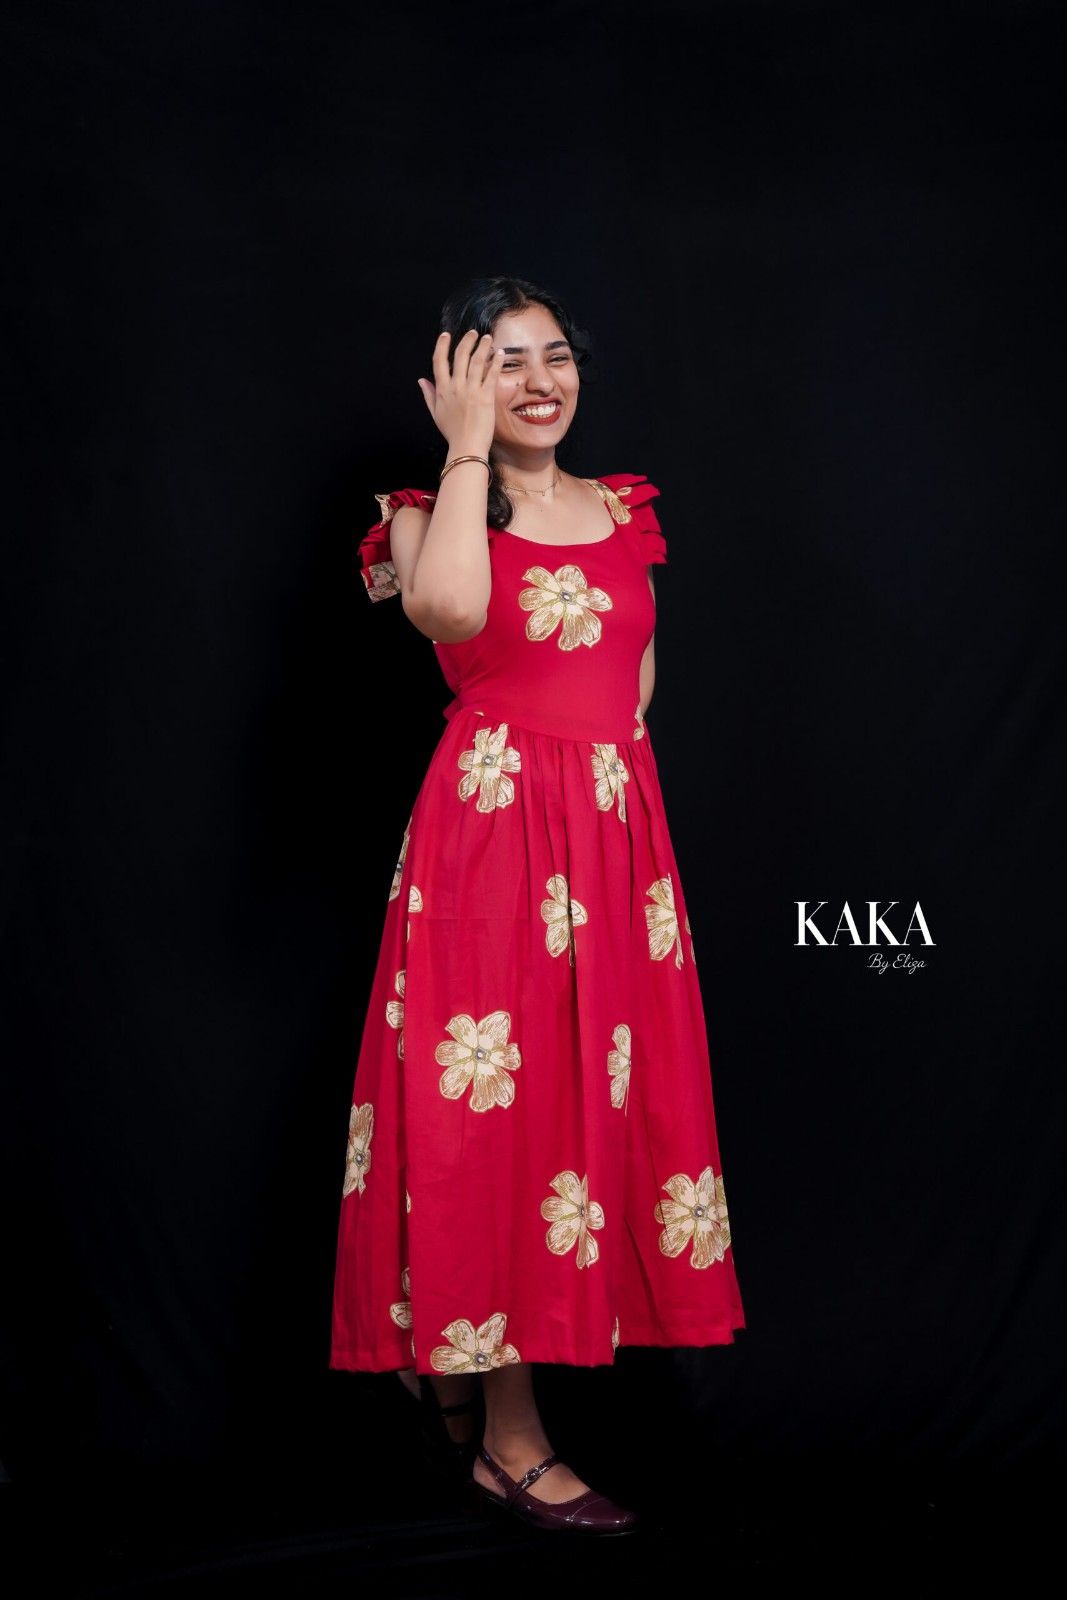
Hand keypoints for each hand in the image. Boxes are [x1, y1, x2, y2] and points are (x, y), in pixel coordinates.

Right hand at [417, 329, 506, 453]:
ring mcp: (471, 391)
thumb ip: (429, 395)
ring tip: (487, 338)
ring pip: (476, 361)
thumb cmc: (452, 432)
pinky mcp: (486, 397)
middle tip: (474, 333)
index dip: (442, 346)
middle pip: (460, 356)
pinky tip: (500, 354)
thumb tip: (421, 380)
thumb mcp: (436, 413)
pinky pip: (491, 374)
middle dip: (467, 341)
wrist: (466, 447)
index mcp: (442, 390)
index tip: (446, 335)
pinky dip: (496, 362)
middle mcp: (455, 387)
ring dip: (482, 346)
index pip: (439, 361)